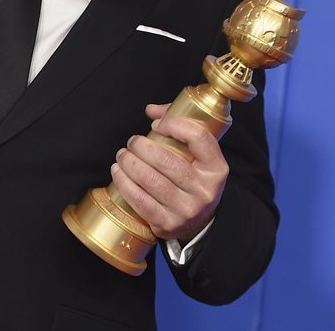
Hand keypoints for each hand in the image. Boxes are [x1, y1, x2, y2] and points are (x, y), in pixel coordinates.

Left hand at [110, 102, 227, 244]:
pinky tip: (118, 172)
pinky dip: (124, 183)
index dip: (174, 125)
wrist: (199, 222)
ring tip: (122, 155)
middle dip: (142, 146)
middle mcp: (204, 190)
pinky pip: (140, 200)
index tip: (156, 125)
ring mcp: (186, 209)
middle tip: (131, 141)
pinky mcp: (167, 223)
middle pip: (167, 160)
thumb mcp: (197, 155)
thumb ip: (178, 125)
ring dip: (129, 163)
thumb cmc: (193, 178)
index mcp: (216, 169)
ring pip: (150, 180)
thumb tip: (151, 110)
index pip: (198, 138)